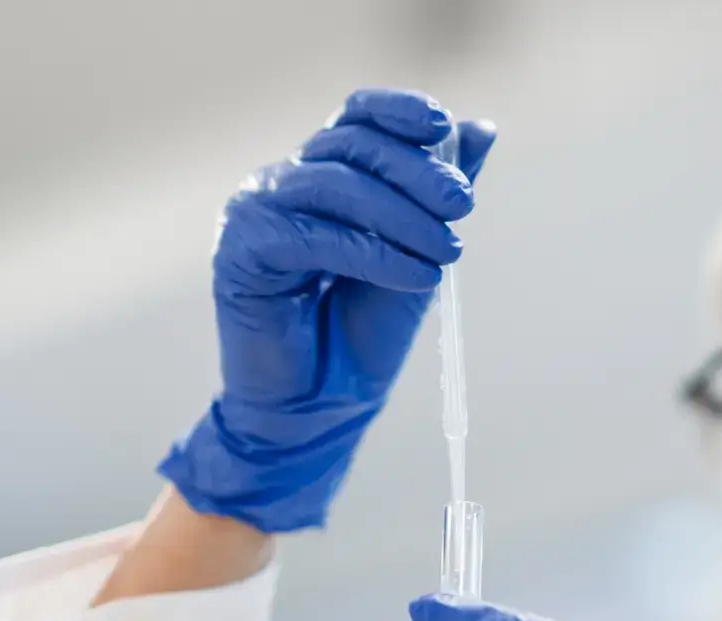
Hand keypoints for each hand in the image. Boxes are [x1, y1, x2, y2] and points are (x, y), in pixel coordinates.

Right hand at [158, 88, 497, 531]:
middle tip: (464, 206)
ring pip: (335, 185)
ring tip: (447, 253)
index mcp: (321, 175)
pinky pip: (313, 234)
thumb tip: (481, 128)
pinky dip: (373, 253)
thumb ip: (439, 196)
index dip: (399, 111)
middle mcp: (281, 184)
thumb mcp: (417, 253)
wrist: (321, 408)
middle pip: (351, 146)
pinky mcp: (240, 251)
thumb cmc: (363, 335)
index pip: (356, 116)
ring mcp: (254, 213)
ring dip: (402, 216)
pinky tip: (416, 276)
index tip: (444, 128)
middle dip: (416, 171)